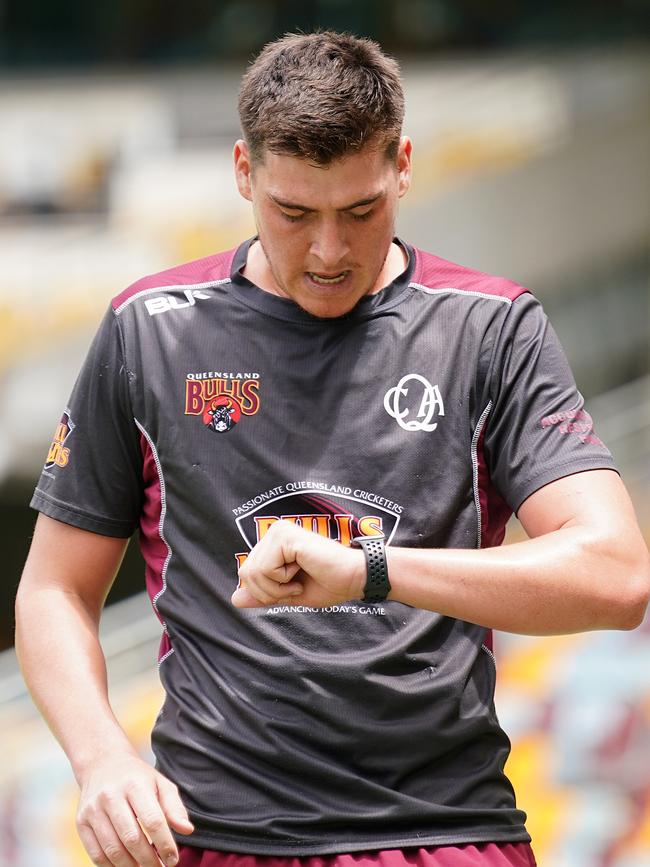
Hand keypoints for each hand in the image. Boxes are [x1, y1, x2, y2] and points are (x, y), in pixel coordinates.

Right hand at [76, 750, 193, 866]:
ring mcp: (93, 810)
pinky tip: (126, 866)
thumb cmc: (137, 778)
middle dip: (149, 860)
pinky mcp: (81, 822)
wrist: (103, 764)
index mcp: (135, 784)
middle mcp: (111, 796)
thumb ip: (174, 807)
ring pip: (113, 850)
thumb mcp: (160, 783)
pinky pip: (96, 854)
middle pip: (132, 838)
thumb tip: (187, 830)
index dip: (165, 844)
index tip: (173, 860)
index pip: (153, 820)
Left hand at [232, 520, 365, 608]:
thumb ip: (262, 594)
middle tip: (295, 585)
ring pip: (253, 572)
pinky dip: (282, 581)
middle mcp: (274, 532)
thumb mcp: (287, 594)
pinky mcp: (285, 537)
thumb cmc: (328, 584)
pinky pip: (266, 569)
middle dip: (269, 591)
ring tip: (299, 579)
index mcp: (273, 543)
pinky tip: (302, 570)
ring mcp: (279, 531)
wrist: (353, 579)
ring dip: (277, 588)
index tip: (292, 587)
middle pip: (246, 573)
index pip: (247, 572)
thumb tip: (234, 599)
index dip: (266, 591)